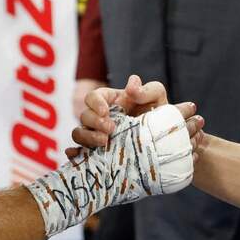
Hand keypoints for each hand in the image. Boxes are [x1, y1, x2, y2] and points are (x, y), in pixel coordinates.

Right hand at [69, 74, 204, 155]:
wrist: (163, 137)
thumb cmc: (157, 111)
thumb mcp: (157, 96)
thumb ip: (147, 89)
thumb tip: (132, 85)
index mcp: (110, 100)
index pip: (93, 97)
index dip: (95, 103)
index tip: (106, 111)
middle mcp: (100, 116)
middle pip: (84, 115)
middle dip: (95, 122)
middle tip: (111, 129)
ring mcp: (96, 133)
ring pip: (79, 133)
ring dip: (87, 137)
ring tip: (104, 142)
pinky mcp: (97, 150)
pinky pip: (80, 151)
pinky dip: (76, 152)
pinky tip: (81, 154)